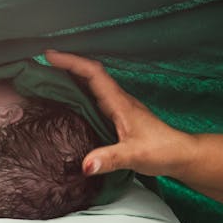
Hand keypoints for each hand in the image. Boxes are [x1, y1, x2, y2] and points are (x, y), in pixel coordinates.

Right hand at [44, 50, 194, 178]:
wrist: (179, 155)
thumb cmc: (161, 151)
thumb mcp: (133, 156)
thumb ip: (110, 159)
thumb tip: (85, 166)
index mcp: (119, 103)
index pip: (93, 74)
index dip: (71, 63)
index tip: (50, 57)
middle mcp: (118, 101)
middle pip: (90, 74)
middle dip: (67, 66)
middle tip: (43, 64)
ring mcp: (119, 108)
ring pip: (92, 85)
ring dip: (73, 77)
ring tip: (50, 77)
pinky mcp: (119, 117)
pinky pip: (95, 98)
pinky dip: (80, 92)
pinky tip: (70, 100)